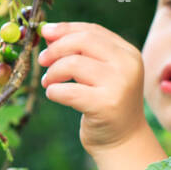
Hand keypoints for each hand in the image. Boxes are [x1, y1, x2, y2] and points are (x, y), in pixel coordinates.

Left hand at [38, 21, 146, 153]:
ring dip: (53, 72)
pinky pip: (68, 91)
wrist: (123, 140)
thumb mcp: (100, 73)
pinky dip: (54, 91)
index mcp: (128, 53)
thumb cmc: (106, 103)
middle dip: (56, 48)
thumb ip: (81, 52)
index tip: (45, 32)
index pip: (93, 31)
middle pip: (83, 42)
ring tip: (48, 81)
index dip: (66, 29)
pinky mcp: (105, 105)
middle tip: (42, 60)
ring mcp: (119, 85)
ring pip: (73, 64)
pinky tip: (54, 94)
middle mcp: (127, 66)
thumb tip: (49, 32)